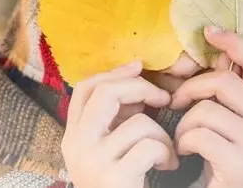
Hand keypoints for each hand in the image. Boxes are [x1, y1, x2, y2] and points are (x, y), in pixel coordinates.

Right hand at [62, 61, 178, 187]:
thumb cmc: (123, 184)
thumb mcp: (110, 148)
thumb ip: (117, 118)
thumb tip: (136, 79)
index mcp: (73, 136)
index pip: (84, 88)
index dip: (113, 72)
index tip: (138, 67)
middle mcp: (76, 146)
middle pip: (106, 92)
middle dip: (141, 88)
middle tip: (163, 99)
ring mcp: (92, 162)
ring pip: (138, 122)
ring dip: (163, 134)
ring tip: (167, 152)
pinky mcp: (114, 178)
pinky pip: (150, 146)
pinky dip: (167, 153)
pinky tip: (169, 166)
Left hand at [170, 27, 242, 187]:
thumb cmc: (235, 158)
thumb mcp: (241, 122)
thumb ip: (233, 91)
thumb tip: (219, 52)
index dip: (233, 42)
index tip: (209, 31)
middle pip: (225, 82)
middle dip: (192, 88)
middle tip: (176, 102)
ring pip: (206, 110)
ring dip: (185, 122)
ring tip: (184, 136)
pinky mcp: (240, 162)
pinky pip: (198, 135)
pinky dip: (183, 141)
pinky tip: (186, 151)